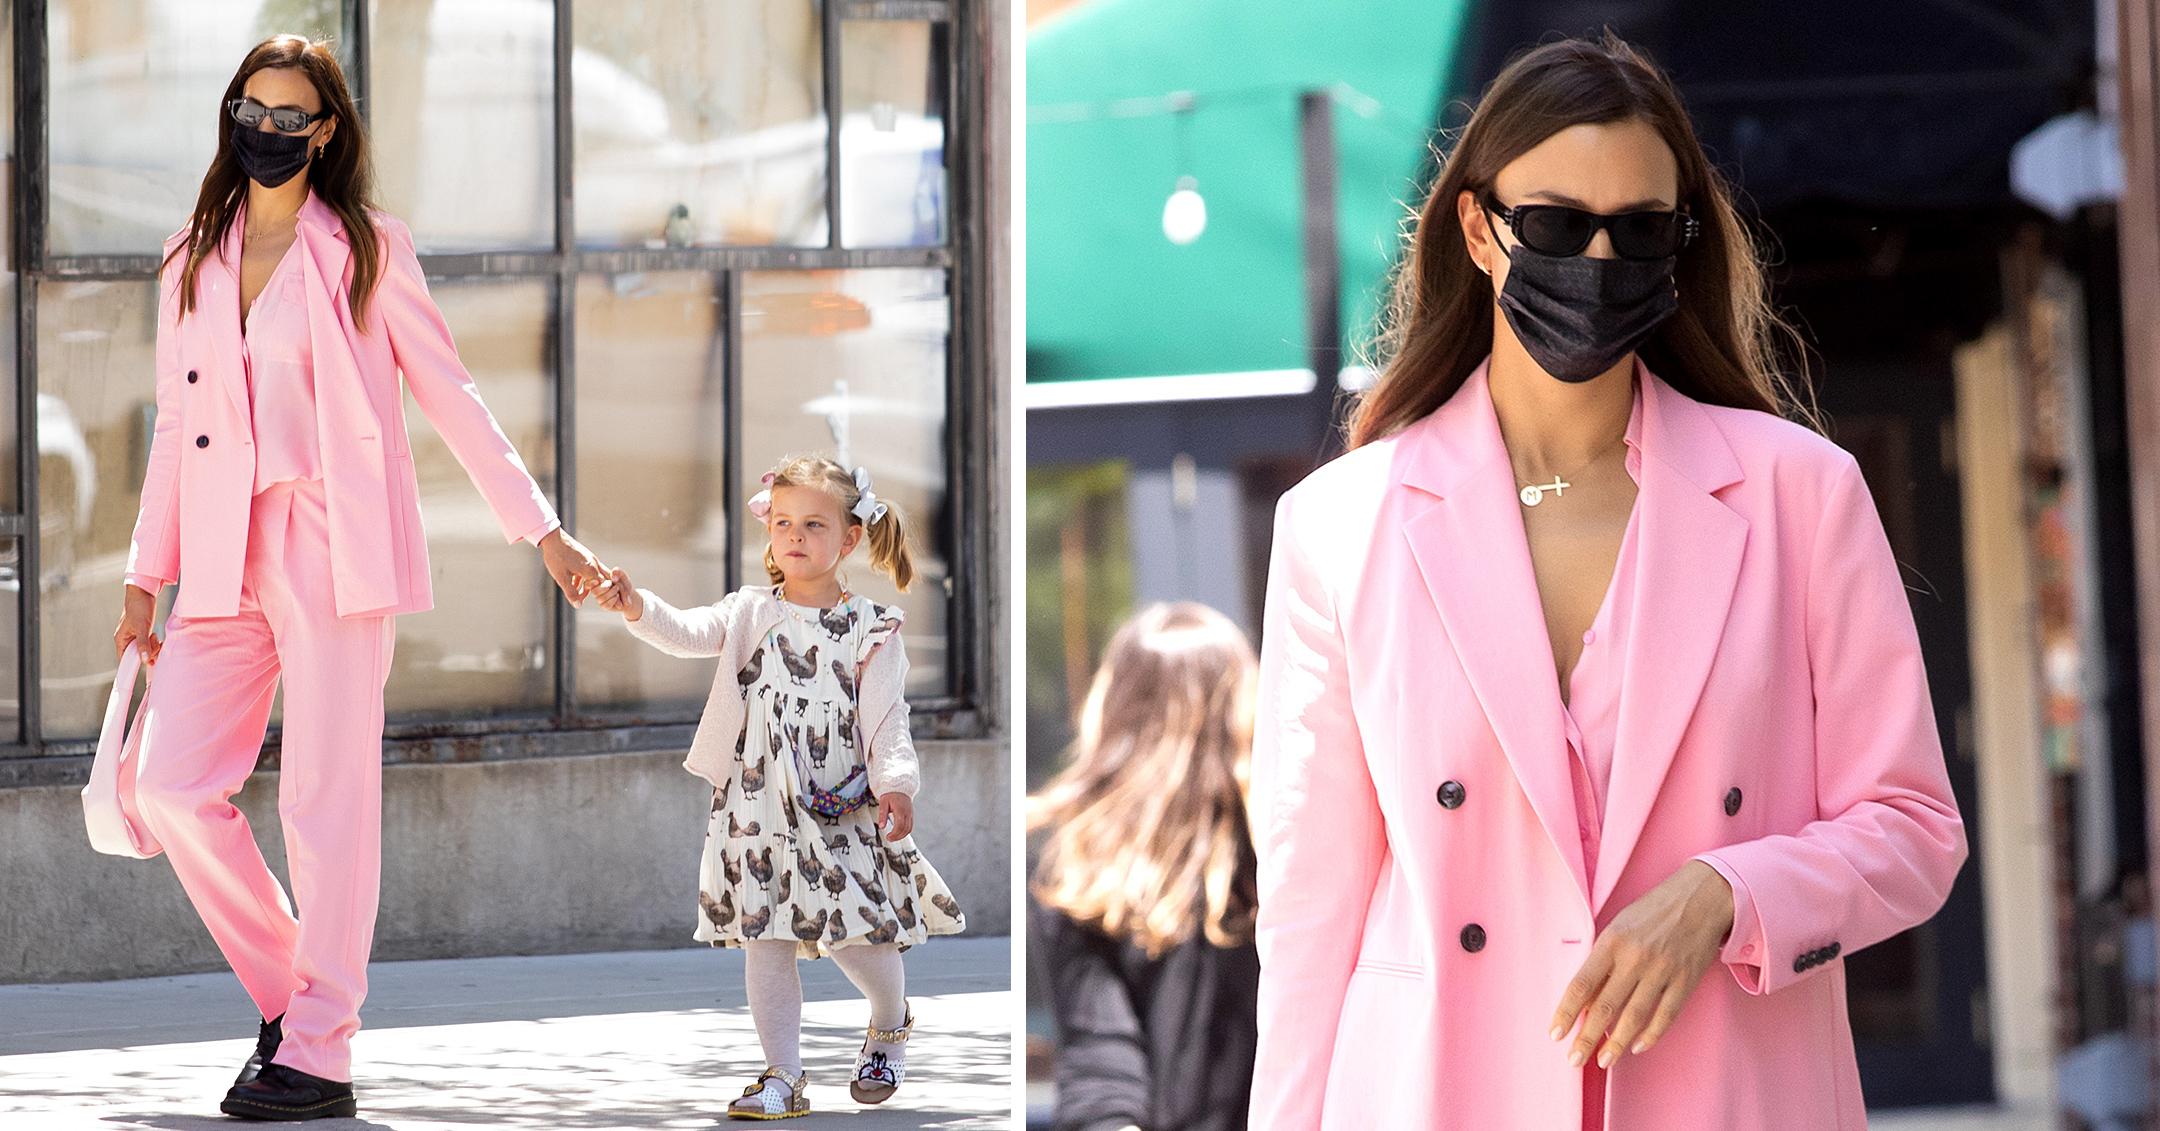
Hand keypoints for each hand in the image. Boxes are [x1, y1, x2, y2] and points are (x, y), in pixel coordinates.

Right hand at [114, 583, 162, 665]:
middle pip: (137, 656)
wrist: (144, 592)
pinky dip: (154, 643)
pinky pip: (148, 643)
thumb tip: (144, 661)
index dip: (136, 663)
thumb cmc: (139, 608)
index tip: (148, 662)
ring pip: (144, 650)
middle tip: (155, 644)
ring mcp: (134, 636)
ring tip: (156, 638)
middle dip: (148, 653)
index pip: (125, 659)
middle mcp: (126, 639)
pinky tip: (158, 639)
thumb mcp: (143, 627)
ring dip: (153, 647)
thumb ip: (143, 644)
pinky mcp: (142, 632)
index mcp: (121, 639)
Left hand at [539, 528, 604, 605]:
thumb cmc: (556, 558)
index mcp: (590, 570)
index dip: (597, 596)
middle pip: (601, 582)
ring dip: (586, 586)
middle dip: (593, 592)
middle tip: (580, 597)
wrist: (553, 538)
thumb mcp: (562, 578)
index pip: (602, 587)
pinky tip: (573, 583)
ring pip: (594, 577)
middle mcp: (594, 564)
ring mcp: (591, 559)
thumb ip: (571, 592)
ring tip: (574, 592)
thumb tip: (578, 605)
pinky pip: (590, 571)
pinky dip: (584, 578)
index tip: (583, 599)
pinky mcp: (586, 557)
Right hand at [593, 567, 643, 619]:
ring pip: (601, 598)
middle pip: (594, 591)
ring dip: (612, 593)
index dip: (590, 583)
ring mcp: (599, 598)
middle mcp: (596, 589)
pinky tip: (617, 597)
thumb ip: (618, 572)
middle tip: (616, 586)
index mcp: (597, 580)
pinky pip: (606, 604)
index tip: (597, 581)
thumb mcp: (623, 576)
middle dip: (605, 588)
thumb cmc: (624, 583)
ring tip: (618, 591)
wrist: (630, 595)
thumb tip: (613, 574)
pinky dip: (614, 600)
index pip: (588, 583)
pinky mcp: (603, 605)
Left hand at [877, 792, 913, 839]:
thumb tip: (881, 827)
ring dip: (901, 836)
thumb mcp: (883, 803)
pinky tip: (898, 833)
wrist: (900, 788)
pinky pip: (910, 826)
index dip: (894, 833)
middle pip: (905, 829)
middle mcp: (907, 813)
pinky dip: (905, 832)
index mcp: (900, 809)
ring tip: (893, 837)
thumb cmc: (890, 795)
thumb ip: (882, 815)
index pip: (900, 825)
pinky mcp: (911, 815)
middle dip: (897, 836)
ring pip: (909, 829)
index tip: (888, 837)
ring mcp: (910, 814)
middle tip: (889, 839)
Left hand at [1552, 859, 1732, 1067]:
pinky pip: (1665, 1016)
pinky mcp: (1686, 981)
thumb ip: (1602, 960)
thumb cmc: (1653, 911)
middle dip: (1587, 1038)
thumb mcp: (1619, 926)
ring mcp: (1662, 971)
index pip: (1581, 984)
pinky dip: (1650, 1035)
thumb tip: (1584, 999)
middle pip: (1605, 1007)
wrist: (1701, 897)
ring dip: (1616, 1044)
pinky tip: (1636, 1047)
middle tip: (1574, 1059)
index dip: (1566, 1012)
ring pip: (1634, 1017)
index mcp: (1612, 942)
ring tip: (1603, 1061)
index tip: (1555, 1033)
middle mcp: (1635, 959)